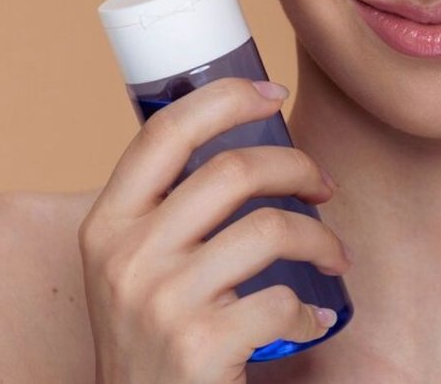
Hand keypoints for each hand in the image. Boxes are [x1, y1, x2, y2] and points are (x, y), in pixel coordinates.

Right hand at [77, 76, 352, 383]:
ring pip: (271, 228)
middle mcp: (127, 257)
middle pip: (232, 170)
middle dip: (298, 167)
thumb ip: (164, 213)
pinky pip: (284, 301)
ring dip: (321, 238)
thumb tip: (240, 142)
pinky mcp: (201, 346)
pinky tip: (310, 321)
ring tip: (333, 257)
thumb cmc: (152, 341)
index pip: (164, 133)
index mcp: (107, 226)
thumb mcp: (131, 269)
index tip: (274, 94)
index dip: (225, 98)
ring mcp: (163, 302)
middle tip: (324, 187)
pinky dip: (310, 312)